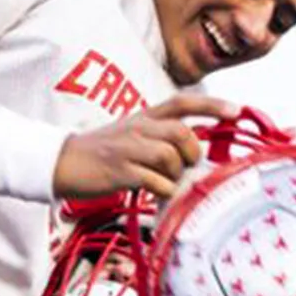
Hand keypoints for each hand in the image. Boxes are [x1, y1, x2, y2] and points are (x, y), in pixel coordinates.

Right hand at [52, 94, 240, 199]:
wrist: (60, 163)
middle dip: (192, 152)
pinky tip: (153, 192)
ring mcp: (128, 150)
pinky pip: (155, 181)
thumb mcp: (129, 134)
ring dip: (175, 174)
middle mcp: (138, 129)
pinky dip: (162, 190)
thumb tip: (189, 155)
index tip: (236, 111)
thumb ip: (158, 137)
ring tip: (164, 181)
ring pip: (170, 157)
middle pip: (181, 133)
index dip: (212, 105)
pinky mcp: (120, 172)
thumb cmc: (98, 153)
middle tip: (185, 166)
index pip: (182, 103)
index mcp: (143, 117)